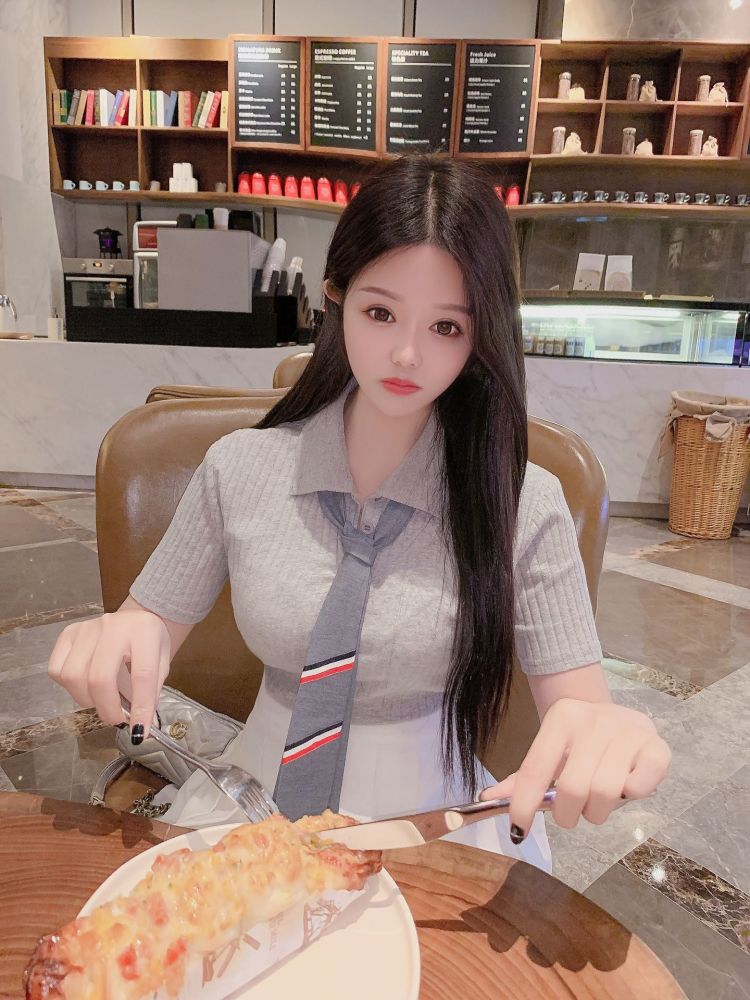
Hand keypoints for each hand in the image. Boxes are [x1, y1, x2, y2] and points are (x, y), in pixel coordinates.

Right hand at [48, 610, 170, 739]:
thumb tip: (141, 729)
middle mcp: (113, 626)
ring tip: (102, 700)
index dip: (140, 708)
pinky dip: (68, 687)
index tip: (139, 732)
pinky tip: (85, 686)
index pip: (142, 675)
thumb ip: (151, 694)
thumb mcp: (161, 664)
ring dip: (87, 699)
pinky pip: (57, 669)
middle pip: (99, 678)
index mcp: (144, 632)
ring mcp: (87, 628)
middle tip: (117, 720)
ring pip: (73, 676)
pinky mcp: (68, 633)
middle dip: (107, 709)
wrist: (137, 620)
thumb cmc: (150, 644)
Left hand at [480, 698, 670, 842]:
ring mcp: (627, 730)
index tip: (518, 830)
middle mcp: (593, 720)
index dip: (524, 805)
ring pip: (605, 793)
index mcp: (561, 718)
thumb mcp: (551, 752)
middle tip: (572, 813)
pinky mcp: (656, 746)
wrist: (620, 715)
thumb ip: (523, 778)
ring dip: (598, 811)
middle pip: (572, 788)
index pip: (535, 769)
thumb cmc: (580, 742)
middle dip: (567, 814)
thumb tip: (487, 799)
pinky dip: (631, 798)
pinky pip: (639, 788)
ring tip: (597, 802)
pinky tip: (626, 786)